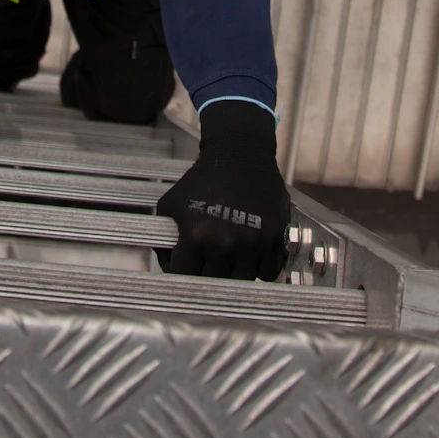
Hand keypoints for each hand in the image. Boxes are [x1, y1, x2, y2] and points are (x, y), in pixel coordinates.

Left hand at [156, 101, 289, 279]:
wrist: (239, 154)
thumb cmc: (202, 180)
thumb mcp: (171, 203)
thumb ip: (164, 236)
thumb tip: (167, 264)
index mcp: (196, 236)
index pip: (184, 277)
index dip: (182, 271)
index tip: (186, 264)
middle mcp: (224, 243)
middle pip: (213, 283)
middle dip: (207, 272)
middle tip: (208, 258)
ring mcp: (252, 243)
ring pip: (241, 282)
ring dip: (235, 272)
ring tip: (230, 255)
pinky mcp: (274, 238)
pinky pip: (267, 273)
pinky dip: (260, 268)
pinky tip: (251, 253)